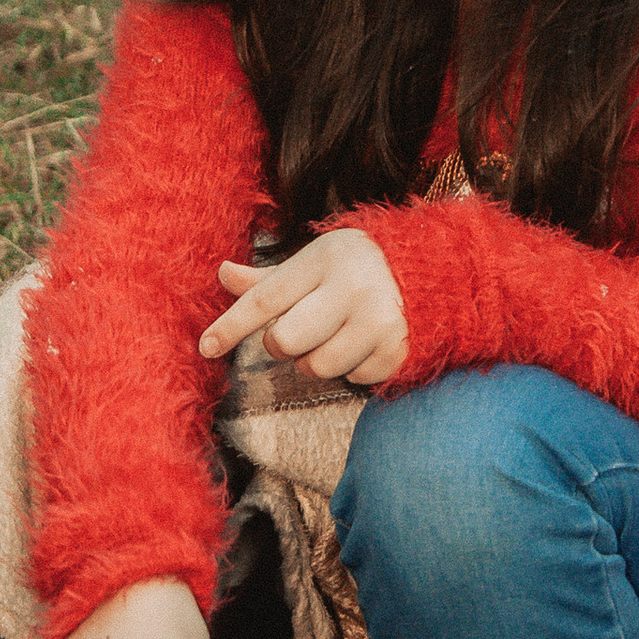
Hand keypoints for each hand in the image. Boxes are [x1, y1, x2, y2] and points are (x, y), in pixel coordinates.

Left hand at [198, 232, 408, 385]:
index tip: (205, 348)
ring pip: (316, 367)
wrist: (433, 271)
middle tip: (300, 330)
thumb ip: (268, 279)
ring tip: (337, 334)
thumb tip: (223, 274)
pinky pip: (352, 378)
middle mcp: (352, 288)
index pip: (266, 299)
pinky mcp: (396, 350)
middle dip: (282, 344)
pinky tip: (365, 343)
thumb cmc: (356, 268)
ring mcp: (378, 321)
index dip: (231, 325)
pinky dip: (352, 368)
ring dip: (316, 360)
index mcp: (325, 260)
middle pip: (284, 342)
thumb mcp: (313, 263)